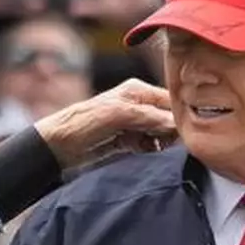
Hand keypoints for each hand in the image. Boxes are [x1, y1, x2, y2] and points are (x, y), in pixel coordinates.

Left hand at [33, 78, 176, 168]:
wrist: (56, 147)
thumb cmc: (81, 123)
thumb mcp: (117, 115)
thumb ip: (147, 116)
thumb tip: (176, 124)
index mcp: (137, 91)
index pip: (170, 100)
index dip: (181, 115)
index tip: (188, 132)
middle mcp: (139, 105)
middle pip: (169, 117)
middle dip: (174, 130)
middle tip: (172, 143)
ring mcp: (134, 124)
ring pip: (162, 133)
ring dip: (164, 143)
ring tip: (158, 148)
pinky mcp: (129, 142)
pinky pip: (151, 146)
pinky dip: (153, 151)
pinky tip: (148, 153)